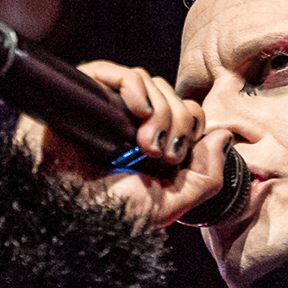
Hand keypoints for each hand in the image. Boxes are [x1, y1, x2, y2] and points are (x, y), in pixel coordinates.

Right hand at [14, 60, 226, 227]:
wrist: (65, 217)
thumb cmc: (110, 215)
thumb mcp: (170, 204)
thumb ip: (204, 177)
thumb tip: (222, 136)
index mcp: (150, 144)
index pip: (185, 111)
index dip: (192, 124)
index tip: (181, 155)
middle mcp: (128, 123)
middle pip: (169, 94)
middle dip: (177, 122)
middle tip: (163, 154)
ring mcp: (104, 108)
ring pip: (146, 81)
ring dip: (159, 110)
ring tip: (146, 144)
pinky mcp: (79, 96)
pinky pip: (109, 70)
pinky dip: (132, 85)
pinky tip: (137, 111)